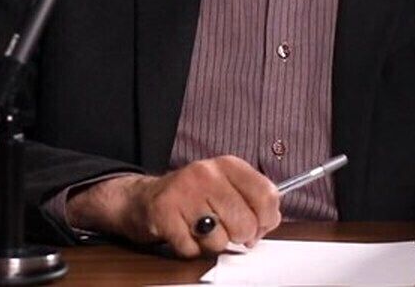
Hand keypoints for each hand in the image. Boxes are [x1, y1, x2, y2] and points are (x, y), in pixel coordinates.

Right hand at [65, 155, 280, 256]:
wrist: (144, 198)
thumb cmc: (193, 196)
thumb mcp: (226, 186)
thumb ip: (253, 200)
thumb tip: (270, 221)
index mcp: (227, 164)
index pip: (267, 195)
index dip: (267, 219)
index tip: (258, 224)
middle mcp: (206, 173)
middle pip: (246, 224)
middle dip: (238, 236)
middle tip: (224, 228)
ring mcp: (184, 192)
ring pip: (220, 240)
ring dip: (211, 244)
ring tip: (199, 228)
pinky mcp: (164, 214)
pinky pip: (193, 250)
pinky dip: (189, 249)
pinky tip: (183, 233)